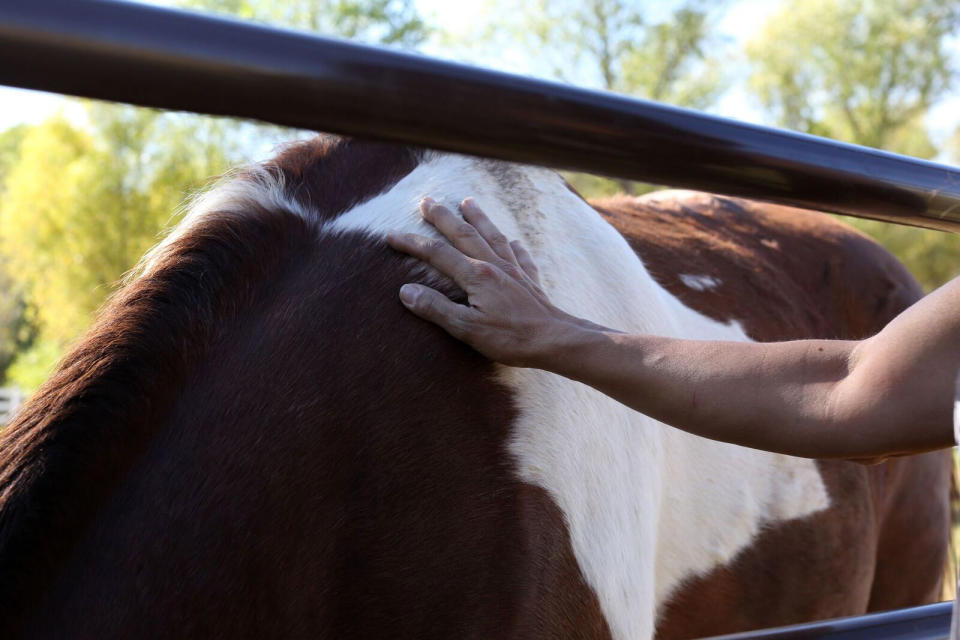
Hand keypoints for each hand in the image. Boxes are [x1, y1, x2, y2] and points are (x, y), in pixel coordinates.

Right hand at [386, 197, 590, 367]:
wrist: (555, 339)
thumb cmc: (511, 338)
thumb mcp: (466, 329)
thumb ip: (436, 308)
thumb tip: (406, 291)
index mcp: (475, 276)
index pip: (437, 254)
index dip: (412, 243)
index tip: (391, 235)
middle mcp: (494, 265)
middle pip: (463, 234)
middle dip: (442, 216)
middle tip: (426, 201)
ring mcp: (514, 270)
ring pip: (492, 236)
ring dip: (478, 217)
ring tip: (467, 202)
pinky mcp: (530, 280)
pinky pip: (520, 255)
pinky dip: (513, 245)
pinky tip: (512, 241)